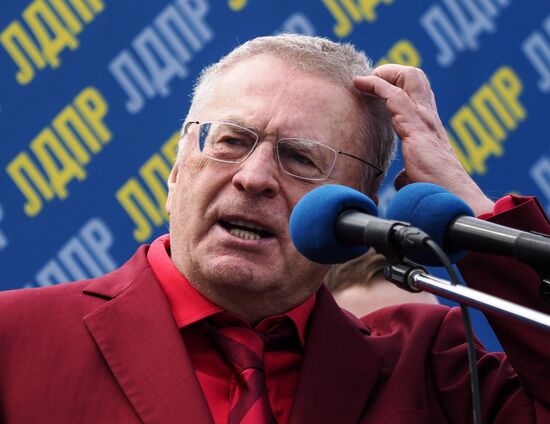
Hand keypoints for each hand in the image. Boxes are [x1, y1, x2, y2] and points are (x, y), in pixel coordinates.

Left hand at [353, 64, 493, 215]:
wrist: (452, 198)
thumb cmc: (438, 190)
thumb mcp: (418, 177)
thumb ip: (409, 174)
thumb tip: (400, 180)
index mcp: (427, 126)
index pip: (414, 92)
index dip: (394, 84)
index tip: (373, 89)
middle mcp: (428, 117)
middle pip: (414, 76)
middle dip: (390, 71)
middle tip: (369, 81)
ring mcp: (424, 119)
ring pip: (408, 78)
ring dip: (382, 74)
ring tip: (361, 80)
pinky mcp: (415, 128)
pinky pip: (394, 96)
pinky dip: (376, 85)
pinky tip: (361, 84)